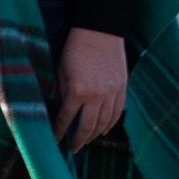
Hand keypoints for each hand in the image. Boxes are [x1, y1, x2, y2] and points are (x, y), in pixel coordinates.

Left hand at [53, 27, 127, 152]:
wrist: (100, 30)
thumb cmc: (76, 47)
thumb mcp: (61, 68)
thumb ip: (62, 91)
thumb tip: (62, 109)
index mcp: (77, 91)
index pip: (66, 119)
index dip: (60, 131)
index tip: (55, 140)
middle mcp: (96, 96)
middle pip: (87, 127)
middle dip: (78, 140)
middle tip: (73, 149)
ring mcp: (111, 94)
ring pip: (104, 123)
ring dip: (94, 135)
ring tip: (86, 141)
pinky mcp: (122, 89)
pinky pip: (117, 113)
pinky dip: (110, 124)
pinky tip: (103, 129)